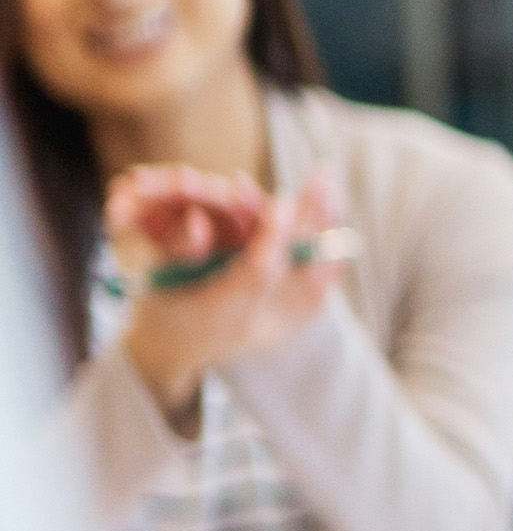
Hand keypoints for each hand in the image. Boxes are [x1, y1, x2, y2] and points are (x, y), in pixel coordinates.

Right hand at [104, 166, 348, 424]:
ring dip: (327, 232)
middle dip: (313, 221)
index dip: (273, 235)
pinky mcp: (292, 326)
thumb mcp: (158, 276)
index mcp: (219, 309)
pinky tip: (336, 225)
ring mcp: (278, 327)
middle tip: (322, 177)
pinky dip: (331, 256)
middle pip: (299, 271)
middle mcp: (255, 321)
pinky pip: (322, 290)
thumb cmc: (161, 305)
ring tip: (331, 190)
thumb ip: (177, 247)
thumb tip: (198, 217)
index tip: (283, 197)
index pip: (258, 272)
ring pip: (318, 278)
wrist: (173, 353)